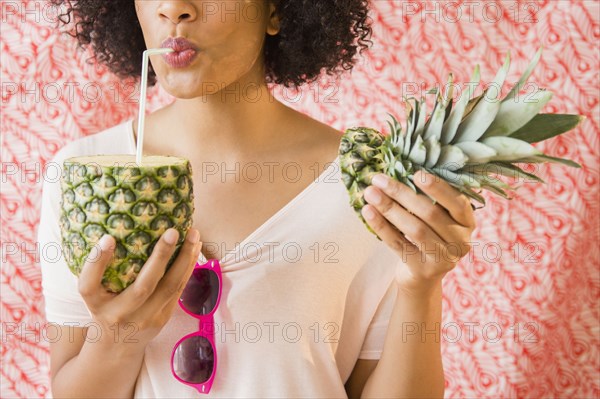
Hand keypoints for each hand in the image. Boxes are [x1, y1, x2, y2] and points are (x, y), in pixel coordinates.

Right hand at [78, 228, 201, 347]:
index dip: (97, 262)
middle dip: (160, 257)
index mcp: (95, 305)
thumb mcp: (93, 295)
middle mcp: (120, 314)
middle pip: (142, 286)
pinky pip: (178, 289)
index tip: (107, 238)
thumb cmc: (103, 310)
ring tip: (193, 234)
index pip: (89, 285)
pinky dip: (188, 267)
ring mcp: (145, 319)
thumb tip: (111, 230)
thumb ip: (98, 270)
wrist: (116, 349)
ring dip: (184, 259)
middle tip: (172, 231)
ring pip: (169, 287)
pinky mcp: (163, 318)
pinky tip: (195, 248)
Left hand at [361, 170, 475, 294]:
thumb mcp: (438, 218)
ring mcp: (443, 259)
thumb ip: (428, 198)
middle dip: (402, 193)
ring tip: (370, 193)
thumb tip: (399, 167)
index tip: (416, 173)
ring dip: (390, 208)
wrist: (423, 275)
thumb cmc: (429, 235)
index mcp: (467, 223)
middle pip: (430, 214)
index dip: (438, 188)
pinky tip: (368, 212)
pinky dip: (381, 226)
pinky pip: (398, 244)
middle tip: (379, 179)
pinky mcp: (422, 270)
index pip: (457, 203)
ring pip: (414, 229)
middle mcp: (461, 242)